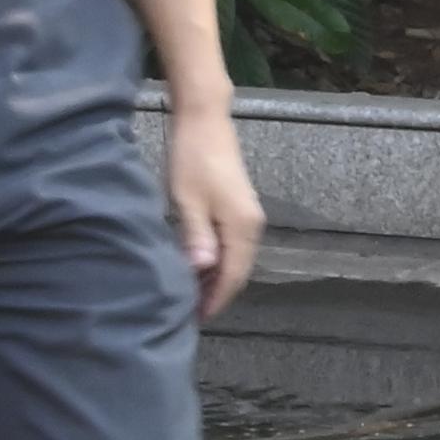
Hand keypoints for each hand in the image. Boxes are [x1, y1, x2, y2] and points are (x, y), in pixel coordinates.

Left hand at [169, 107, 265, 317]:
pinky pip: (232, 245)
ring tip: (193, 296)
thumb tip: (203, 271)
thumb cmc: (192, 158)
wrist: (205, 121)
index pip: (233, 275)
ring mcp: (248, 216)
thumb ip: (196, 236)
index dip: (215, 298)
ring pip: (235, 258)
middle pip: (238, 270)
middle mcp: (253, 225)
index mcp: (243, 227)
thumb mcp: (187, 199)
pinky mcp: (239, 208)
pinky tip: (200, 266)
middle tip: (190, 313)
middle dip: (217, 293)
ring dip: (217, 278)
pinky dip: (218, 260)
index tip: (196, 318)